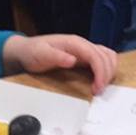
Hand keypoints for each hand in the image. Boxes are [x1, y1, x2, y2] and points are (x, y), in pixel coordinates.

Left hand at [2, 34, 118, 94]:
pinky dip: (107, 68)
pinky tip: (100, 79)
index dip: (101, 72)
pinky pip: (102, 59)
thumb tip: (73, 60)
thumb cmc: (33, 52)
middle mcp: (82, 44)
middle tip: (98, 92)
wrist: (26, 50)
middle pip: (105, 56)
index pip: (95, 55)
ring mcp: (84, 49)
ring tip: (101, 86)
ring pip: (107, 56)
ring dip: (109, 71)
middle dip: (106, 74)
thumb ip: (56, 57)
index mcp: (74, 42)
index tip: (98, 88)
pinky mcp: (84, 55)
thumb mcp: (40, 54)